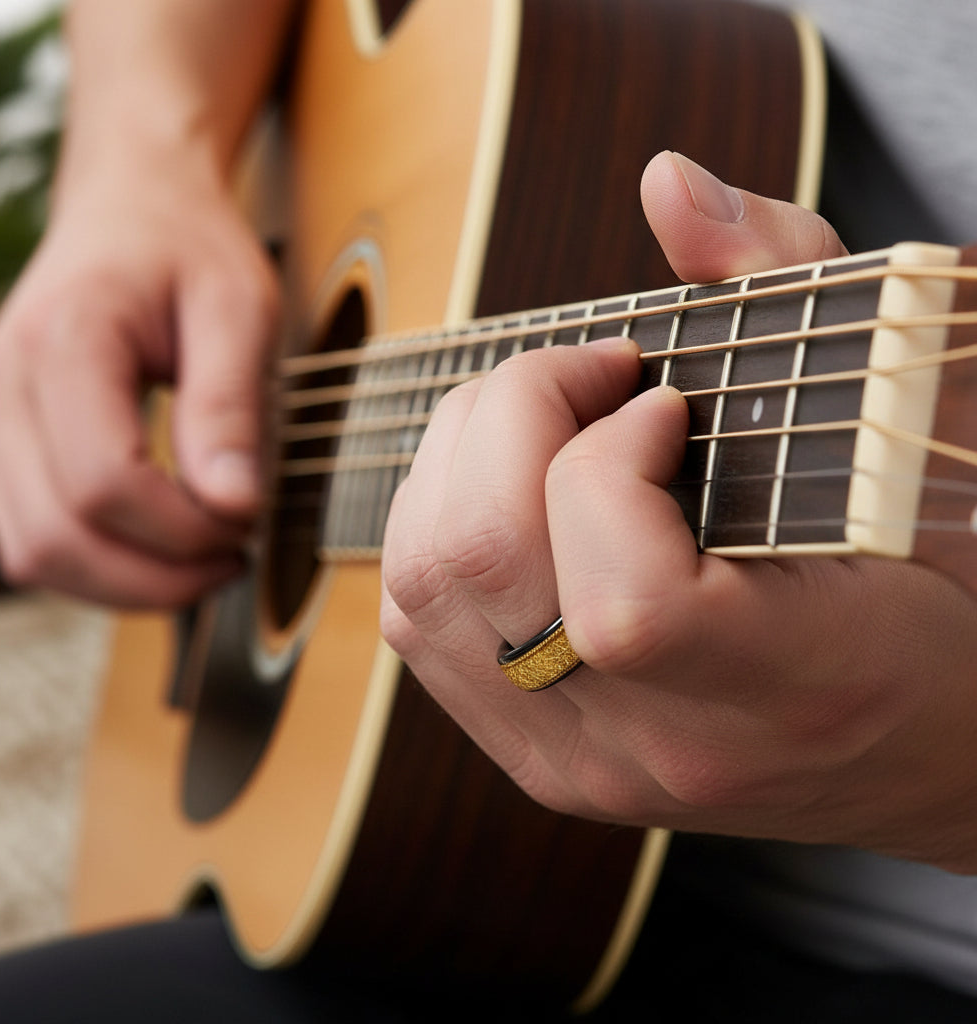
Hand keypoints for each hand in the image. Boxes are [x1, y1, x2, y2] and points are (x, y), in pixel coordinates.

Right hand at [0, 160, 278, 606]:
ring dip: (124, 583)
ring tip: (204, 560)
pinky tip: (163, 547)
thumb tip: (234, 509)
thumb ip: (231, 406)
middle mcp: (7, 384)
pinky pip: (34, 535)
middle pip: (54, 536)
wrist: (134, 203)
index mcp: (66, 341)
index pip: (104, 481)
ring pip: (33, 552)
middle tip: (234, 559)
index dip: (182, 529)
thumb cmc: (191, 247)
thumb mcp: (238, 308)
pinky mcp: (7, 439)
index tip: (249, 524)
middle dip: (155, 575)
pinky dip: (99, 564)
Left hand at [381, 152, 976, 869]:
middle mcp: (656, 747)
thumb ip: (792, 288)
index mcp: (784, 688)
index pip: (625, 605)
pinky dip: (438, 517)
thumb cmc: (932, 586)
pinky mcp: (532, 755)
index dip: (610, 462)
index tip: (665, 403)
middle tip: (592, 376)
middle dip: (511, 414)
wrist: (922, 747)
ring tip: (548, 421)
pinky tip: (513, 487)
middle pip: (484, 565)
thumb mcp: (905, 428)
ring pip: (424, 586)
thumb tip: (666, 184)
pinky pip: (417, 620)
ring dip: (462, 456)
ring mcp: (578, 762)